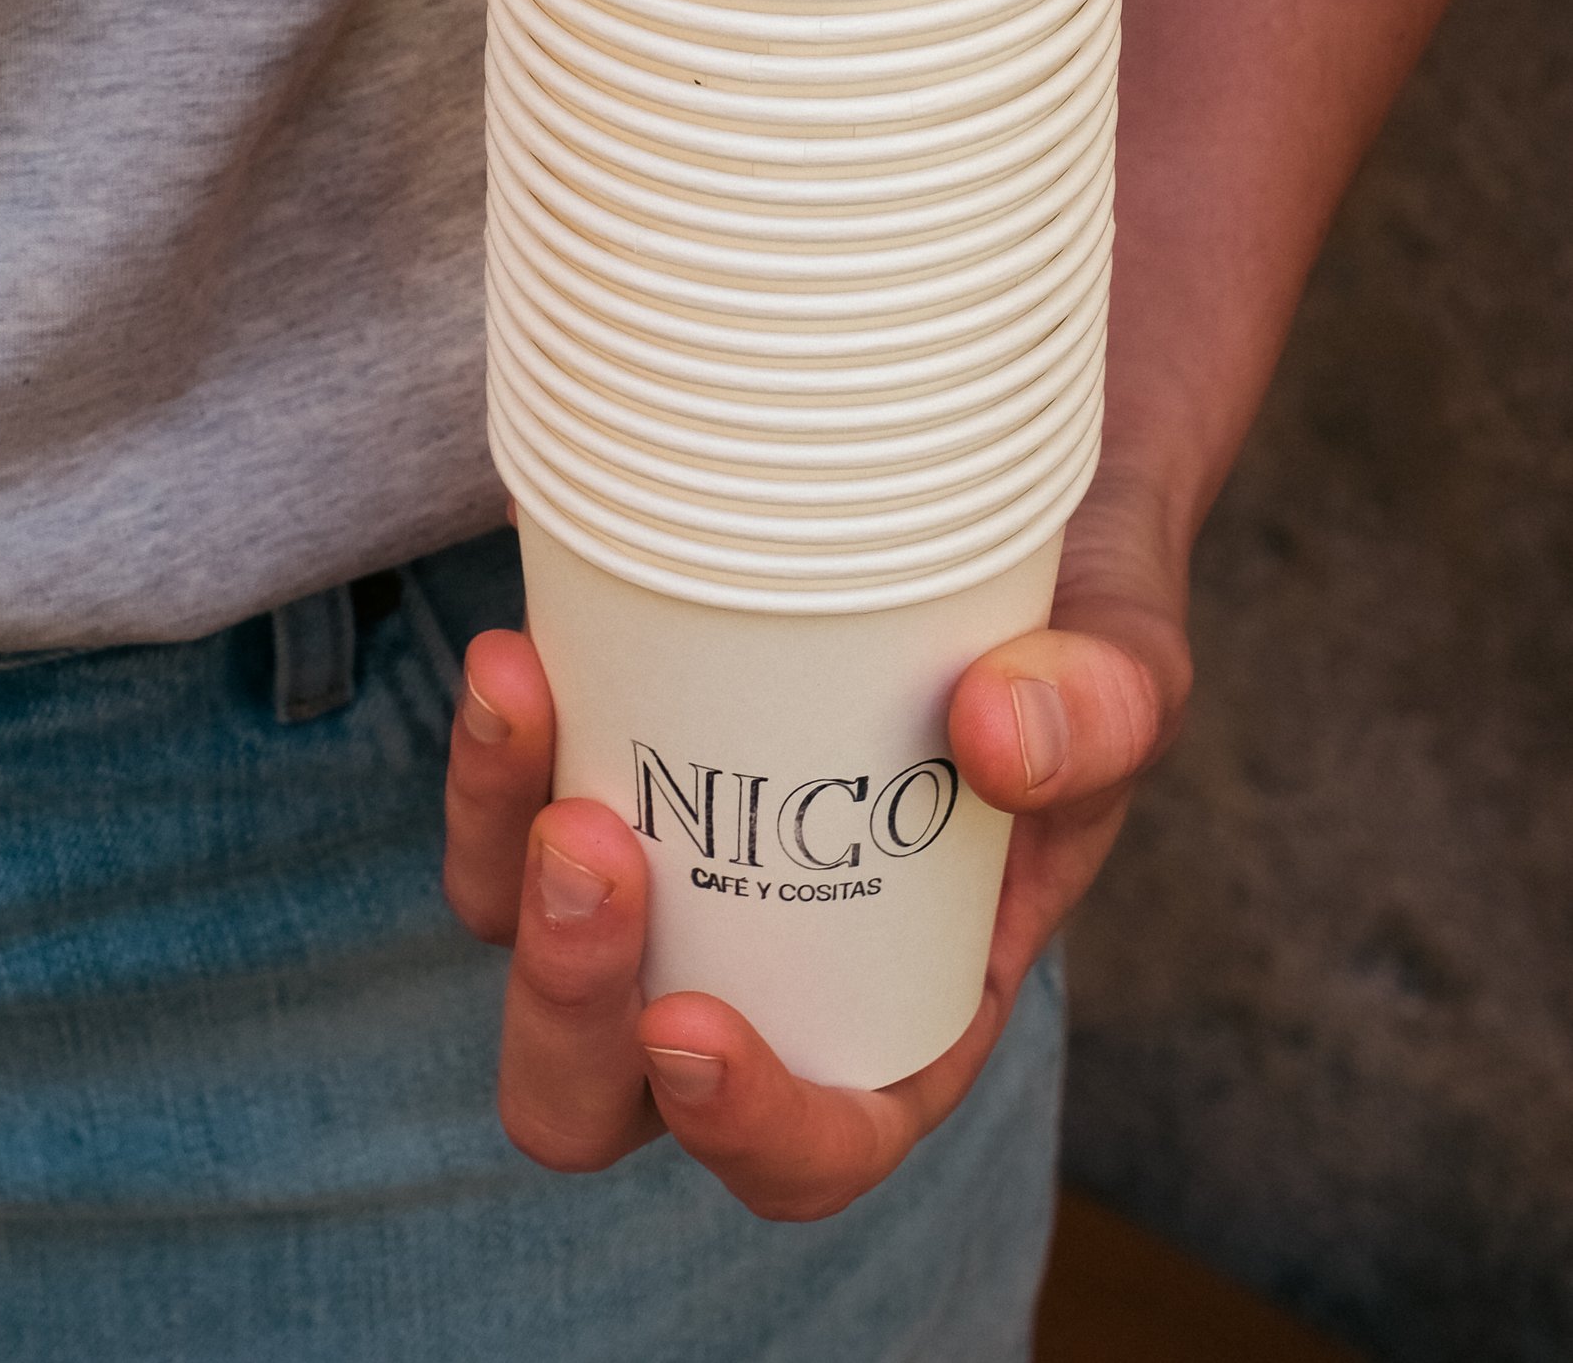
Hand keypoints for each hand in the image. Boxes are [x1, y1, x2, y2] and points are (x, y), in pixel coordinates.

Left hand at [442, 480, 1190, 1219]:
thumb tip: (999, 730)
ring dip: (500, 852)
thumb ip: (1097, 709)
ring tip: (524, 699)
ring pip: (522, 941)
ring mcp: (666, 872)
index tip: (686, 1028)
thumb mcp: (1126, 665)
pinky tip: (513, 656)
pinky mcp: (603, 762)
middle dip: (568, 1004)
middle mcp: (763, 968)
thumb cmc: (1070, 621)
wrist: (987, 473)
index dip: (744, 1128)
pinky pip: (504, 812)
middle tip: (591, 844)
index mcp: (902, 1011)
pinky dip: (491, 754)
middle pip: (610, 1090)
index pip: (819, 1145)